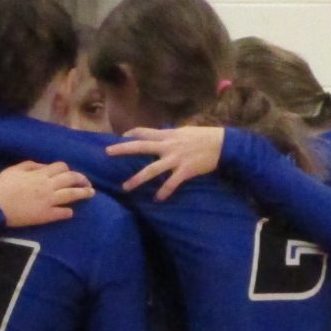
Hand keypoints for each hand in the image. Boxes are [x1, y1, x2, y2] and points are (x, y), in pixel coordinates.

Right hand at [0, 161, 93, 226]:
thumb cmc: (1, 186)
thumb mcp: (14, 169)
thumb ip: (31, 166)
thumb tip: (43, 166)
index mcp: (40, 174)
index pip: (61, 167)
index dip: (68, 169)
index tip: (70, 174)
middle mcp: (48, 186)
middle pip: (71, 179)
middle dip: (82, 179)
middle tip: (87, 183)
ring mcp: (48, 201)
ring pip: (72, 195)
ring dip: (83, 193)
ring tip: (91, 194)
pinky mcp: (45, 215)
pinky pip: (62, 213)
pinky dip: (68, 212)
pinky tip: (70, 212)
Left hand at [107, 125, 224, 198]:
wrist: (223, 144)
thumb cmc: (204, 137)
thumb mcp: (184, 131)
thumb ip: (171, 135)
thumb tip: (162, 135)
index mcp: (168, 135)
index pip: (144, 132)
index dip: (130, 134)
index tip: (119, 137)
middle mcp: (168, 146)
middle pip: (141, 147)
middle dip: (123, 150)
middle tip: (107, 153)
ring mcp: (176, 159)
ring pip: (152, 170)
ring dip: (137, 179)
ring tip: (126, 188)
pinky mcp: (185, 171)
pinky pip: (171, 183)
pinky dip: (164, 192)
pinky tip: (158, 199)